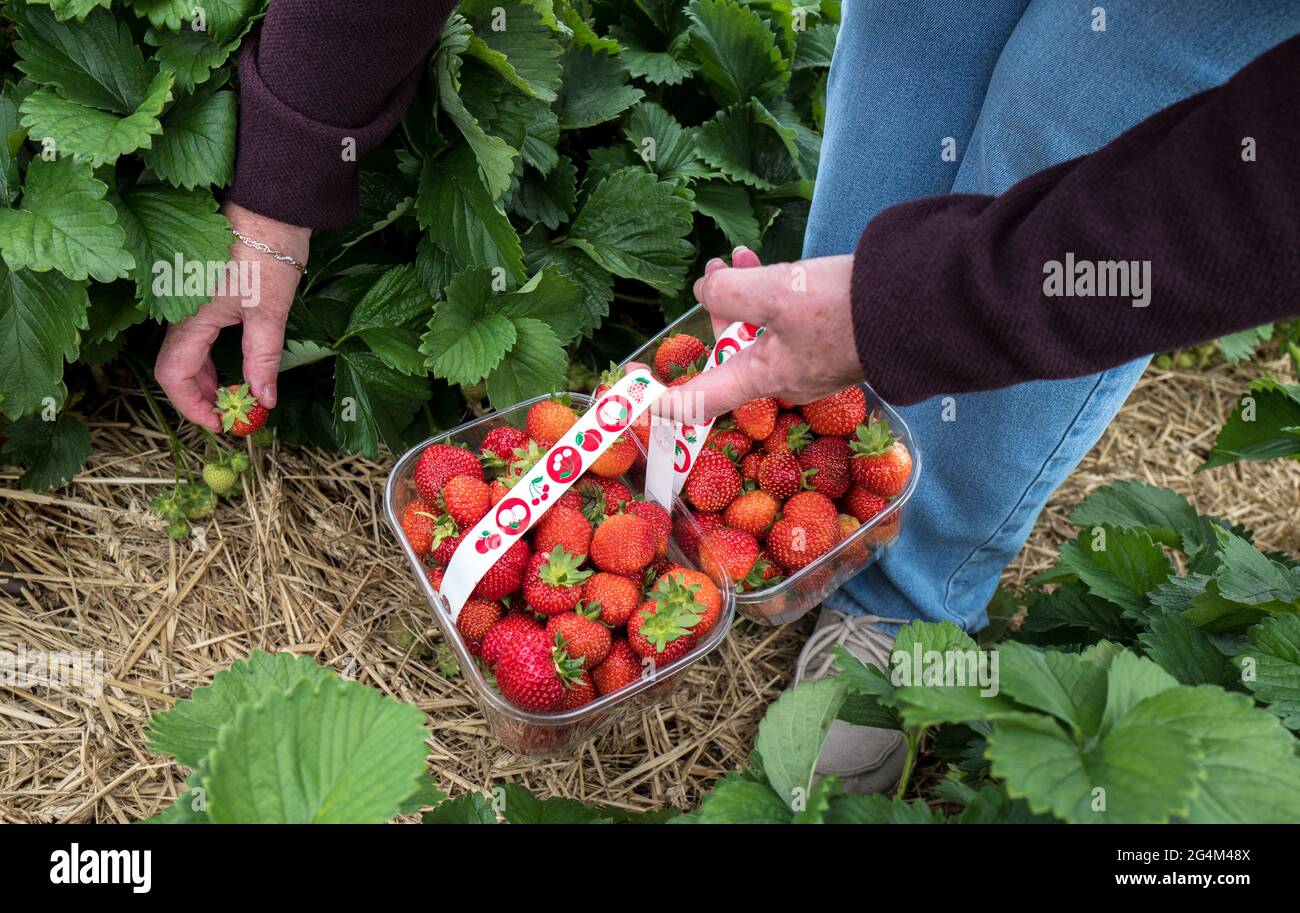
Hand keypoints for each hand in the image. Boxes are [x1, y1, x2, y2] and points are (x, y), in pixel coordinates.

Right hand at [154, 202, 309, 430]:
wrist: (270, 201)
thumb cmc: (268, 250)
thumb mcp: (270, 310)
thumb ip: (263, 358)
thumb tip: (264, 401)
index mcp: (190, 317)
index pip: (174, 376)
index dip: (192, 407)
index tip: (221, 425)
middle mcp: (181, 309)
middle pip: (177, 366)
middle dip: (201, 396)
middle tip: (232, 415)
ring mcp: (189, 298)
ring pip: (187, 349)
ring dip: (207, 377)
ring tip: (234, 396)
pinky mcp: (202, 288)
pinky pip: (197, 332)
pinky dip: (211, 355)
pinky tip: (232, 365)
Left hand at [656, 248, 862, 422]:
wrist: (920, 306)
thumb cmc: (844, 308)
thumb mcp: (775, 292)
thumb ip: (729, 292)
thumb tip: (706, 290)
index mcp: (763, 377)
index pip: (701, 400)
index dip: (667, 400)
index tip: (640, 394)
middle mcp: (785, 378)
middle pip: (732, 351)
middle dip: (719, 308)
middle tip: (714, 268)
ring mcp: (812, 363)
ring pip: (762, 332)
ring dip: (746, 295)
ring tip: (739, 256)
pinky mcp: (835, 343)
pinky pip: (790, 327)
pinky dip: (775, 298)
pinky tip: (779, 270)